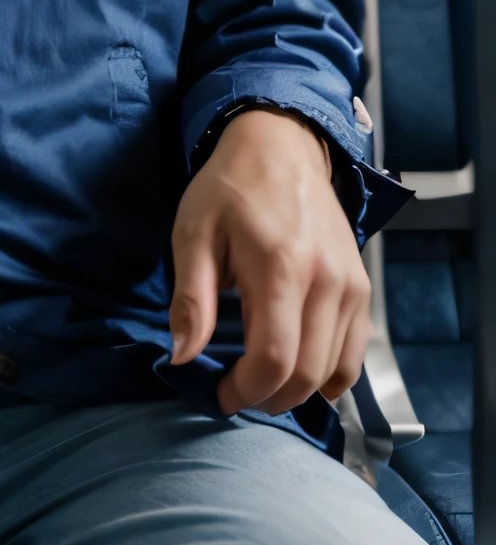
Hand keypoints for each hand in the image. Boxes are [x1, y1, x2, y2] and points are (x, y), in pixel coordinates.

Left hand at [169, 107, 371, 415]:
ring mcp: (351, 286)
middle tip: (238, 393)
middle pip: (308, 374)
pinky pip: (355, 350)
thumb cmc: (230, 188)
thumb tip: (183, 357)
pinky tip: (301, 370)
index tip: (220, 395)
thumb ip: (191, 300)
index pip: (274, 360)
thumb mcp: (193, 234)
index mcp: (281, 269)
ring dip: (300, 391)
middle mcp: (327, 282)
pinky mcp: (361, 285)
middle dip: (270, 398)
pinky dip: (330, 372)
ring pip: (337, 369)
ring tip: (264, 382)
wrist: (282, 146)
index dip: (245, 391)